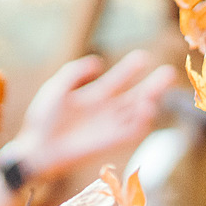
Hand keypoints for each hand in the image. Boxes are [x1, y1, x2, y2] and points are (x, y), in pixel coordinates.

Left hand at [5, 50, 173, 181]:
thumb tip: (100, 63)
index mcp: (93, 98)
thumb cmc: (42, 120)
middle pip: (136, 97)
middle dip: (154, 86)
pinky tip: (146, 111)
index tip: (143, 57)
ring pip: (137, 114)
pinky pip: (131, 134)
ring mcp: (108, 128)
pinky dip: (141, 123)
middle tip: (170, 73)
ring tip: (151, 95)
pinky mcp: (108, 143)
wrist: (35, 148)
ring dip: (148, 104)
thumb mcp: (57, 88)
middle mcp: (105, 112)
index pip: (118, 80)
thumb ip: (75, 72)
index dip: (131, 69)